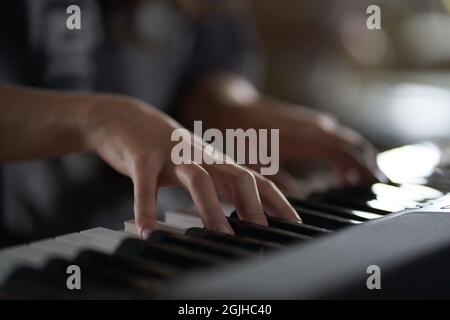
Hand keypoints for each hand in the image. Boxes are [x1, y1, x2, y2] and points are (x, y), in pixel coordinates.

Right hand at [84, 96, 300, 237]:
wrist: (125, 117)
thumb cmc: (164, 149)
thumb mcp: (196, 164)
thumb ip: (216, 185)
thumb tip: (239, 211)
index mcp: (215, 160)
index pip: (255, 179)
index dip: (276, 200)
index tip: (293, 222)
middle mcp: (200, 155)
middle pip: (237, 176)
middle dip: (253, 206)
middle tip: (261, 234)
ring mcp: (172, 154)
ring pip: (198, 180)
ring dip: (211, 209)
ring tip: (219, 236)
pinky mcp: (142, 156)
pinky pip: (145, 184)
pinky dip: (147, 208)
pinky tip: (147, 231)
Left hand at [239, 101, 385, 189]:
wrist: (231, 107)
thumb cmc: (241, 137)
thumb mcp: (252, 163)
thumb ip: (276, 182)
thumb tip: (297, 199)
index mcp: (302, 138)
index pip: (342, 152)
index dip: (361, 167)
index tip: (374, 183)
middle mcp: (313, 126)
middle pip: (352, 144)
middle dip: (368, 164)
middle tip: (378, 185)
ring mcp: (313, 121)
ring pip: (347, 139)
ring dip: (359, 157)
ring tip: (364, 180)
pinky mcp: (310, 121)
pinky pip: (337, 136)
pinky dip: (347, 151)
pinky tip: (341, 168)